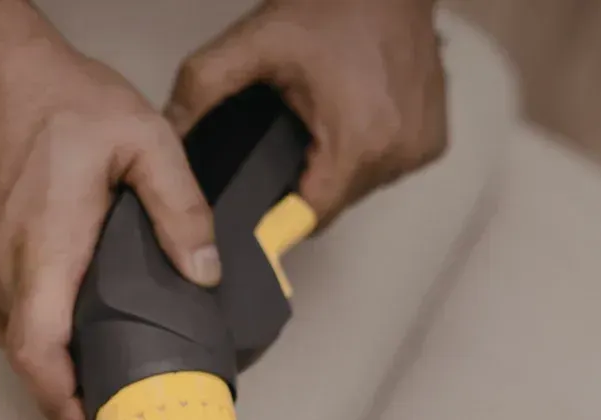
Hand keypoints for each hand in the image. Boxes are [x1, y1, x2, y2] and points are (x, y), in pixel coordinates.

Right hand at [0, 28, 220, 419]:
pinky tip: (66, 319)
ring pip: (10, 338)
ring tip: (95, 369)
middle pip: (28, 360)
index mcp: (46, 250)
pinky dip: (31, 328)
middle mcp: (1, 266)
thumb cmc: (60, 101)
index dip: (64, 406)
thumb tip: (204, 270)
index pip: (40, 356)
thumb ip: (182, 208)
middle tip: (114, 409)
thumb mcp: (145, 140)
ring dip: (49, 361)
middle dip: (67, 394)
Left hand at [167, 0, 447, 224]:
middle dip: (304, 179)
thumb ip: (203, 89)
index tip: (256, 208)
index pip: (308, 217)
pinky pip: (387, 167)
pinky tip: (352, 115)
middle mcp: (398, 153)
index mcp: (358, 143)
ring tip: (320, 121)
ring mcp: (421, 148)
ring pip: (360, 187)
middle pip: (333, 203)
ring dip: (336, 166)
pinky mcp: (433, 141)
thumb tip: (167, 133)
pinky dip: (366, 151)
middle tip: (289, 135)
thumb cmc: (334, 4)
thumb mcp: (255, 43)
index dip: (275, 216)